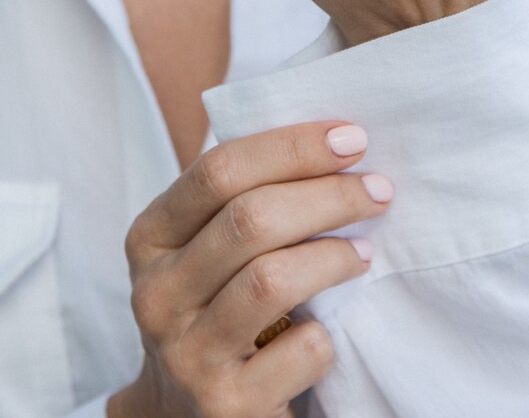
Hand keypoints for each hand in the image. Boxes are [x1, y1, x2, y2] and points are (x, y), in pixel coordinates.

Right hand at [107, 122, 390, 417]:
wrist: (181, 416)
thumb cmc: (213, 307)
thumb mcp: (204, 249)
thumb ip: (240, 199)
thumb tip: (331, 142)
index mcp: (151, 237)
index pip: (218, 170)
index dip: (291, 147)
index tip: (352, 138)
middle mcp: (156, 293)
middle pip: (249, 219)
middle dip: (328, 195)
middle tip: (377, 189)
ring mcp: (184, 353)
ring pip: (272, 279)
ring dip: (333, 255)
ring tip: (365, 251)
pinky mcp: (225, 406)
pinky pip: (299, 350)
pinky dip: (326, 334)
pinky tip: (330, 329)